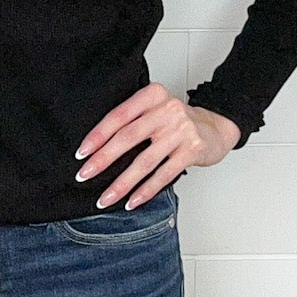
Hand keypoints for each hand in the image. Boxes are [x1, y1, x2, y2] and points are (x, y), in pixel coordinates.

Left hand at [74, 83, 240, 205]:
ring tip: (105, 198)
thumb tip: (94, 149)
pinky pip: (163, 175)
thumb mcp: (154, 110)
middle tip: (84, 174)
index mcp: (153, 95)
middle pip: (128, 137)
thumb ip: (131, 120)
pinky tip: (131, 201)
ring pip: (144, 161)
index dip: (98, 135)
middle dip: (103, 159)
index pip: (119, 116)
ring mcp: (182, 130)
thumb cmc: (176, 122)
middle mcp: (168, 109)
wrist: (214, 128)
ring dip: (121, 183)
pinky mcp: (193, 150)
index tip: (81, 153)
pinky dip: (145, 191)